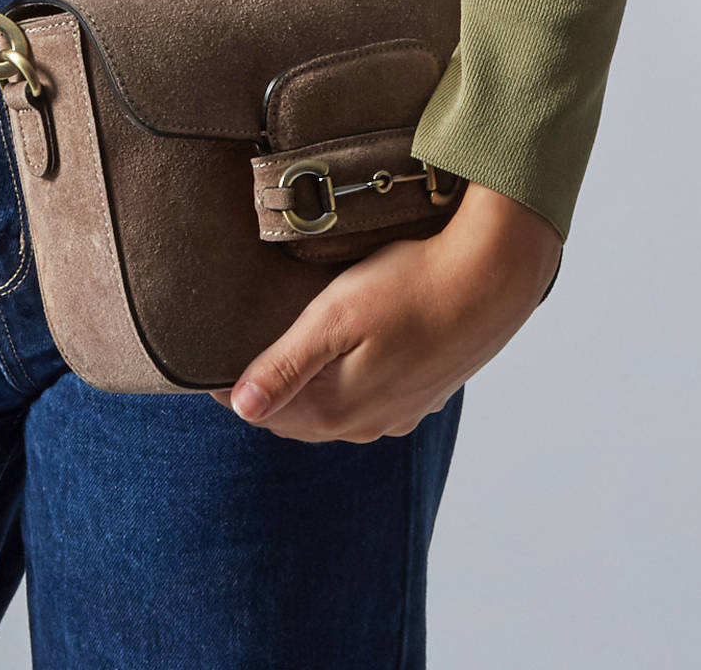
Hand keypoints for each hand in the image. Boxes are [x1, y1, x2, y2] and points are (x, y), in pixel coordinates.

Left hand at [210, 181, 563, 440]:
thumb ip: (287, 365)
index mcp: (339, 408)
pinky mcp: (424, 394)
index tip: (209, 362)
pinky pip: (368, 401)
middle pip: (297, 418)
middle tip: (240, 353)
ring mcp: (400, 412)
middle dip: (267, 392)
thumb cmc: (408, 286)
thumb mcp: (334, 317)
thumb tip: (242, 408)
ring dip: (305, 392)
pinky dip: (343, 387)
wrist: (491, 277)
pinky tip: (342, 359)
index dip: (233, 388)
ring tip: (284, 353)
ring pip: (334, 413)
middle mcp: (369, 422)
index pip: (266, 412)